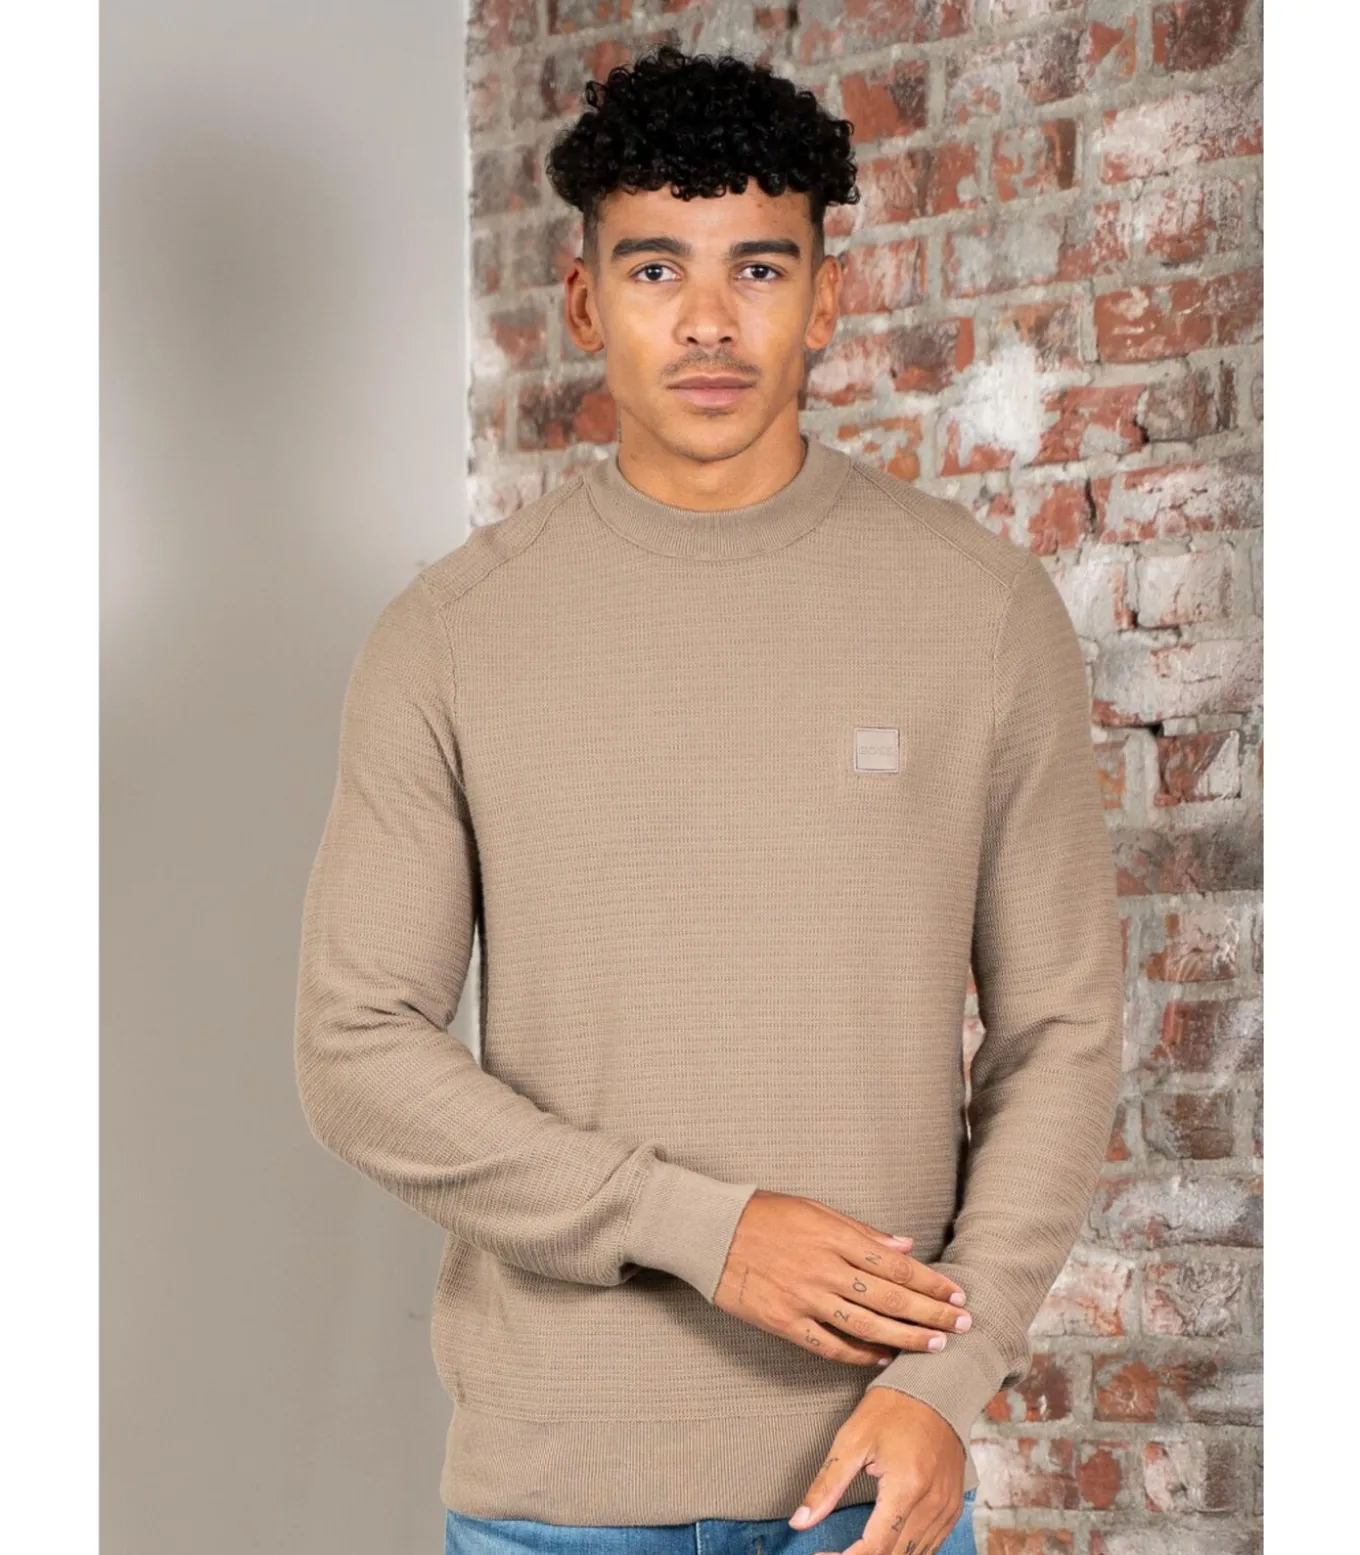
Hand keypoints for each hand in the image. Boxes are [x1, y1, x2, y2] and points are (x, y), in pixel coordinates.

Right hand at [712, 1190, 969, 1367]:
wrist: (710, 1232)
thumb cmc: (764, 1213)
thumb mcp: (814, 1208)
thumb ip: (861, 1231)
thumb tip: (904, 1247)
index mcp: (835, 1237)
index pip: (895, 1266)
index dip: (930, 1282)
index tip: (956, 1293)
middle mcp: (824, 1269)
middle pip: (890, 1299)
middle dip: (932, 1313)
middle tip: (962, 1324)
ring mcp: (804, 1298)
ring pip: (867, 1326)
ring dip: (906, 1338)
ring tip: (936, 1345)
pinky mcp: (784, 1322)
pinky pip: (829, 1345)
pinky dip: (859, 1355)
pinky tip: (882, 1358)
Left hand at [788, 1386, 966, 1554]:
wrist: (936, 1386)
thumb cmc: (892, 1408)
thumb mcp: (852, 1439)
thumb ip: (827, 1486)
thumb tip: (800, 1522)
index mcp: (906, 1488)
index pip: (875, 1548)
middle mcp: (932, 1505)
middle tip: (834, 1554)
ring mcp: (946, 1508)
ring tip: (855, 1551)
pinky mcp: (952, 1507)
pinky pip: (931, 1546)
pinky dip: (907, 1551)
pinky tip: (886, 1541)